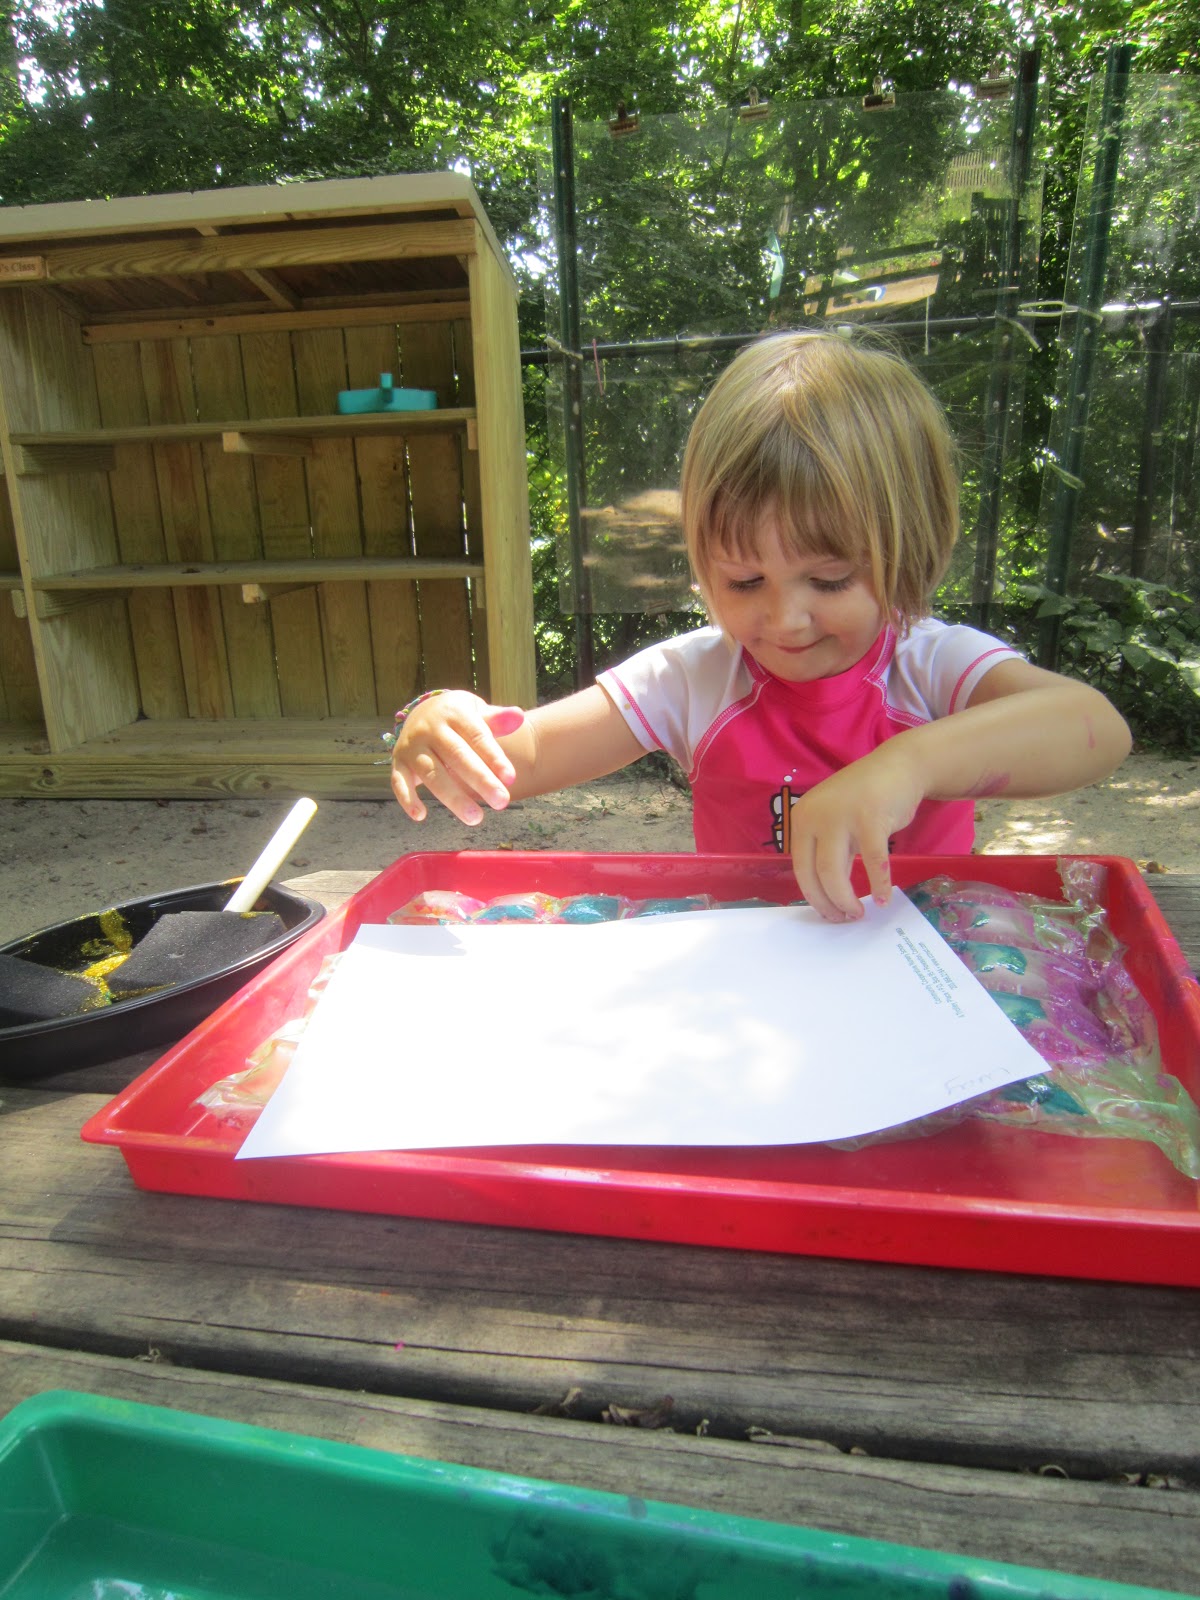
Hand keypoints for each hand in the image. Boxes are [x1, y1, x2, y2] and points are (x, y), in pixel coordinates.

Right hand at [390, 691, 524, 824]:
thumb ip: (496, 719)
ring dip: (453, 797)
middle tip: (502, 802)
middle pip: (457, 756)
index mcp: (454, 713)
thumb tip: (518, 716)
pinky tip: (420, 816)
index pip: (477, 736)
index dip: (494, 757)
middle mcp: (430, 728)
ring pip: (432, 774)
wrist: (422, 712)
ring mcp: (412, 746)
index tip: (510, 778)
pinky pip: (399, 781)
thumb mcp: (476, 711)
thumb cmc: (458, 718)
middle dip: (481, 780)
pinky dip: (407, 799)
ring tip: (475, 818)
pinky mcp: (399, 762)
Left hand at [787, 744, 925, 920]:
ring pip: (835, 872)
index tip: (827, 914)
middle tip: (844, 918)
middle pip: (815, 874)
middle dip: (829, 903)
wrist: (899, 766)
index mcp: (802, 818)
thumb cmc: (866, 798)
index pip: (800, 867)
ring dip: (847, 899)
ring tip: (859, 913)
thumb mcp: (837, 821)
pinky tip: (884, 898)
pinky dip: (879, 884)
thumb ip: (829, 851)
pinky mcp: (870, 818)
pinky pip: (873, 862)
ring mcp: (842, 816)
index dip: (814, 896)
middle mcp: (815, 816)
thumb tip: (828, 895)